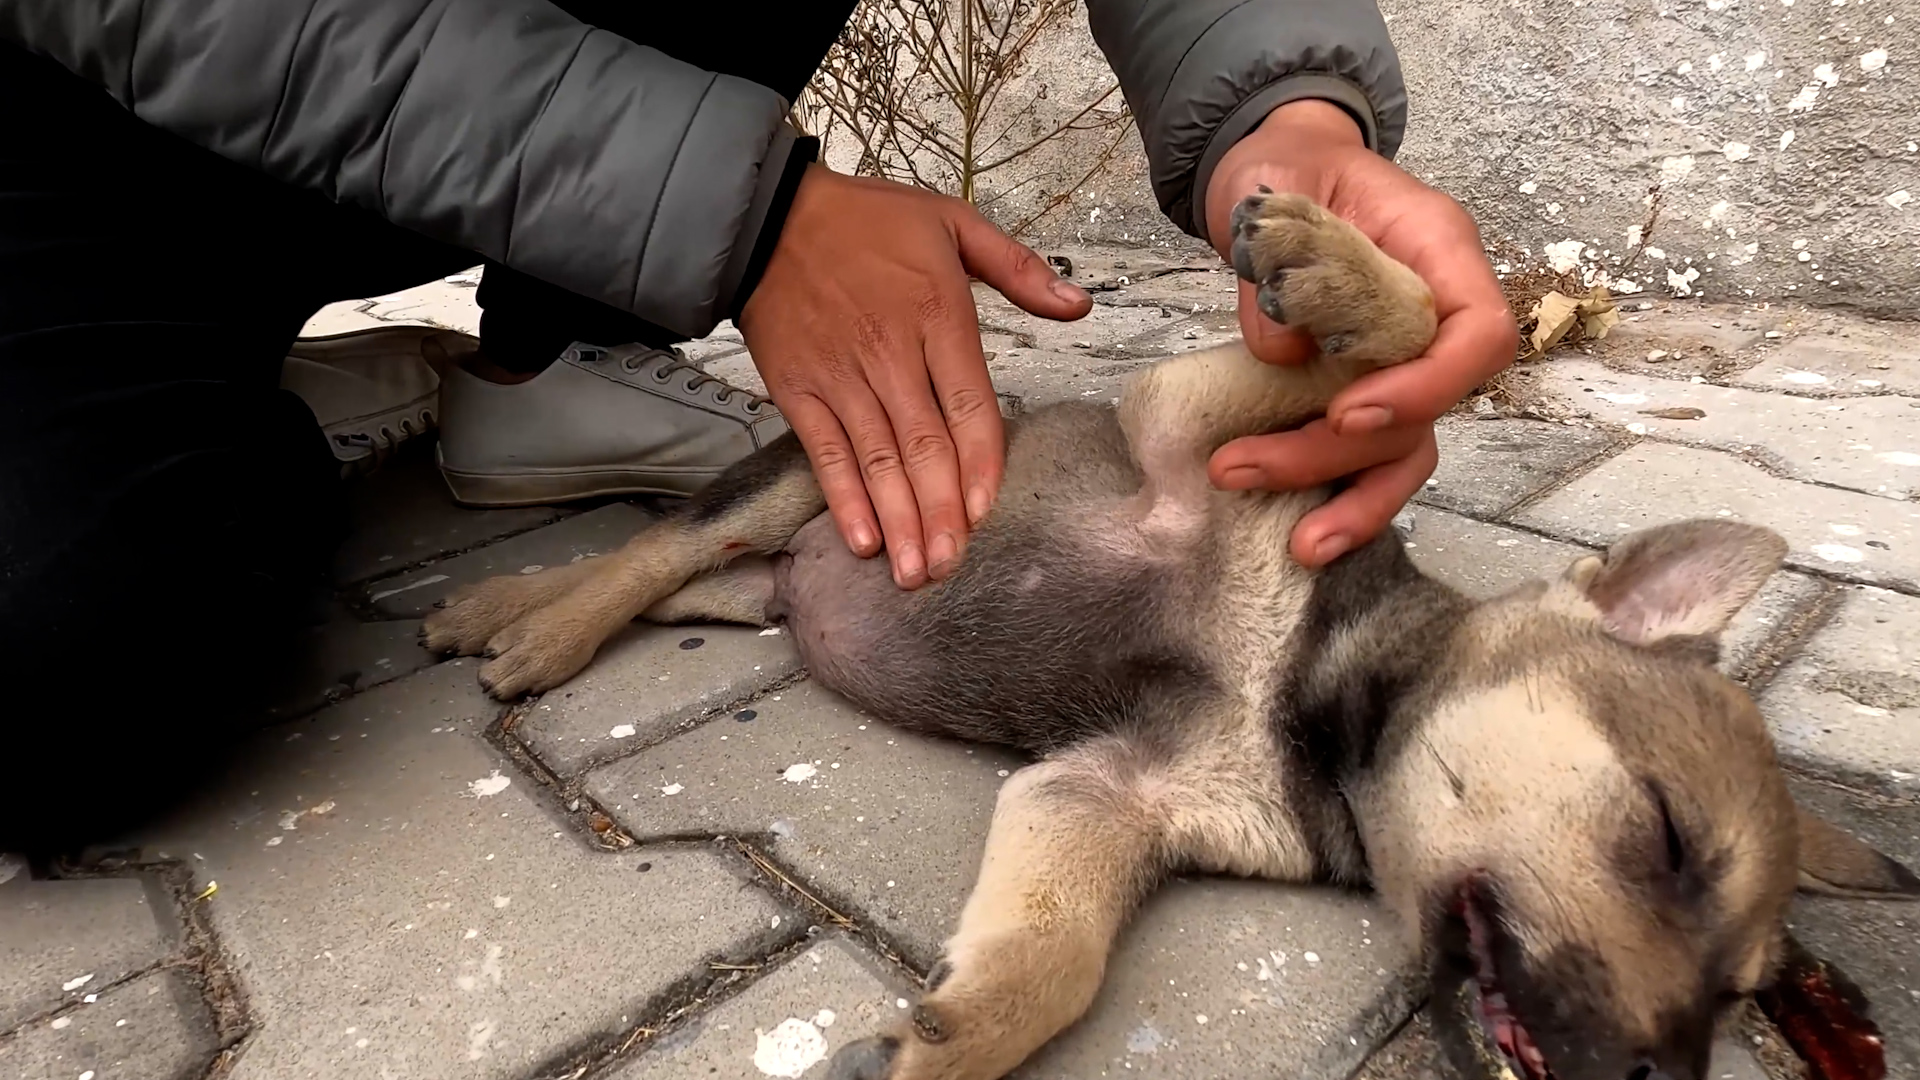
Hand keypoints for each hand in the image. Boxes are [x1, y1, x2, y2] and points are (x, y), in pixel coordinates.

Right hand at [740, 165, 1091, 588]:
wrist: (767, 217)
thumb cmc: (866, 221)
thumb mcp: (952, 222)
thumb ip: (1019, 269)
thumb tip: (1079, 306)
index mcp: (937, 315)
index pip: (968, 405)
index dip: (980, 464)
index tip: (986, 512)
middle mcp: (890, 354)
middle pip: (923, 446)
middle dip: (940, 513)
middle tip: (951, 567)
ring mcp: (841, 377)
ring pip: (877, 460)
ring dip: (898, 520)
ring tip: (914, 572)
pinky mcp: (799, 391)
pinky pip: (825, 453)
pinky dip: (843, 498)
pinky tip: (863, 538)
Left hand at [1203, 100, 1517, 566]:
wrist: (1277, 167)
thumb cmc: (1287, 165)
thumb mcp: (1269, 187)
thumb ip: (1275, 260)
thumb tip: (1280, 348)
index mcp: (1438, 251)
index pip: (1478, 333)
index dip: (1424, 386)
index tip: (1345, 413)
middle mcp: (1435, 315)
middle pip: (1426, 409)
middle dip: (1339, 455)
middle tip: (1242, 468)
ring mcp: (1404, 359)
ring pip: (1406, 449)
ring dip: (1351, 501)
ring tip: (1294, 545)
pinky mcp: (1363, 389)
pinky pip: (1367, 454)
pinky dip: (1338, 495)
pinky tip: (1293, 532)